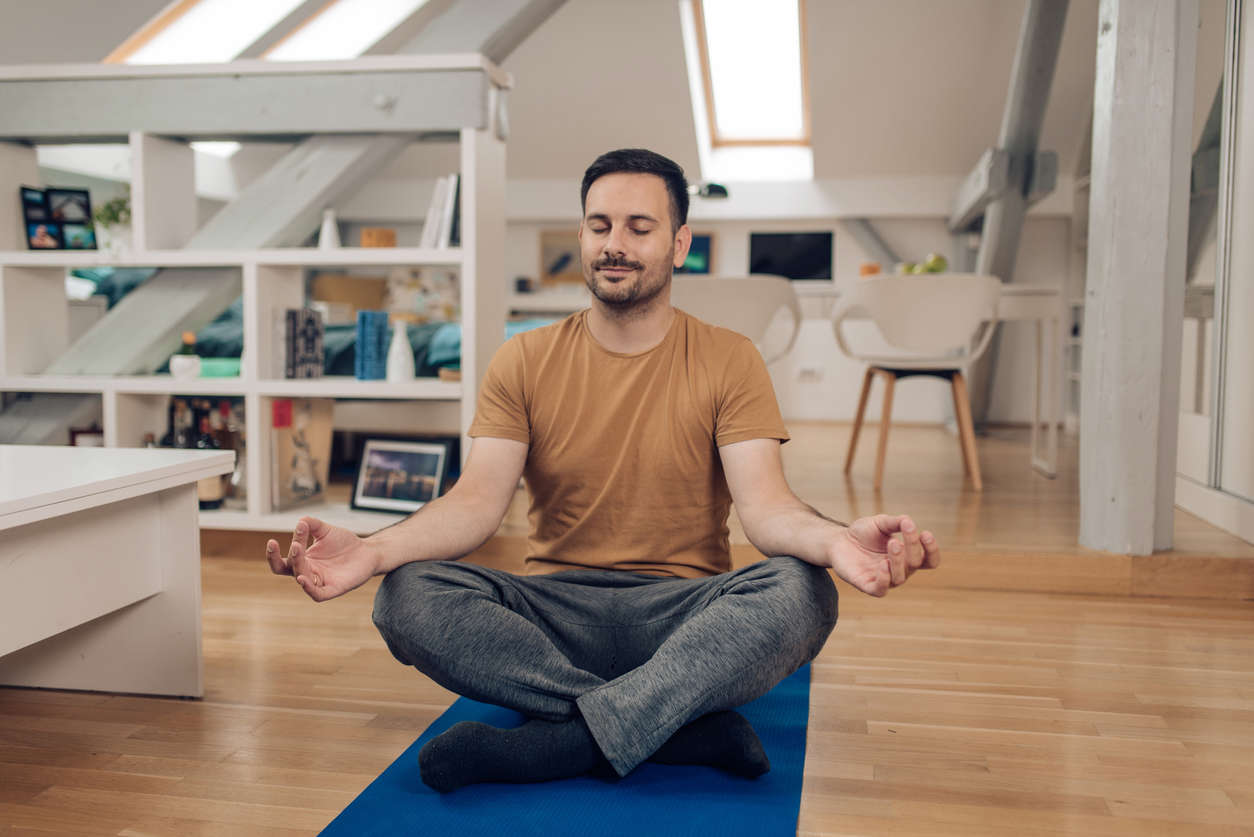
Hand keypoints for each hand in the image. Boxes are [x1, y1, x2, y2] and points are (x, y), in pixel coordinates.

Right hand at [265, 516, 382, 601]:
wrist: (368, 552)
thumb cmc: (344, 543)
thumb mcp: (326, 530)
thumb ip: (312, 524)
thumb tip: (300, 520)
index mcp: (304, 560)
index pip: (284, 559)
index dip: (274, 553)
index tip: (283, 535)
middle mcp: (309, 572)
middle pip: (289, 569)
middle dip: (287, 557)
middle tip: (294, 543)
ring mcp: (320, 581)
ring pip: (302, 578)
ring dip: (298, 566)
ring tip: (297, 549)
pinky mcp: (333, 588)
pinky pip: (317, 594)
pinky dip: (308, 589)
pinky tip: (302, 579)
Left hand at [827, 514, 939, 596]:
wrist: (838, 540)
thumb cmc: (863, 533)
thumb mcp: (880, 522)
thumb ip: (895, 522)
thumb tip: (909, 521)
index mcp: (907, 556)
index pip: (928, 560)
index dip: (932, 550)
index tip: (925, 533)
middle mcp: (899, 570)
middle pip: (915, 564)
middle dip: (913, 547)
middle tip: (905, 530)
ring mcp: (884, 579)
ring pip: (900, 578)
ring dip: (899, 560)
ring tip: (892, 543)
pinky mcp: (867, 585)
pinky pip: (881, 589)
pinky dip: (884, 578)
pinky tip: (883, 564)